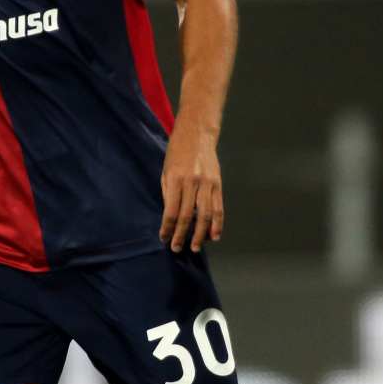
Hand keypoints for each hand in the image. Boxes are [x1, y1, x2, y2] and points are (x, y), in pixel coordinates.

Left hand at [159, 130, 223, 252]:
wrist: (196, 135)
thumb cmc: (176, 154)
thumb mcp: (166, 171)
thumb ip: (168, 194)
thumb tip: (171, 218)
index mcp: (175, 179)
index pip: (171, 211)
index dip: (168, 227)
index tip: (164, 238)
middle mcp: (192, 182)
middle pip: (188, 216)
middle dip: (181, 235)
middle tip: (177, 248)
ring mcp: (207, 183)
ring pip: (205, 215)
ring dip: (200, 234)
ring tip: (195, 247)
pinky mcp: (218, 184)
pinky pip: (218, 207)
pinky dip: (217, 223)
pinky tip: (214, 235)